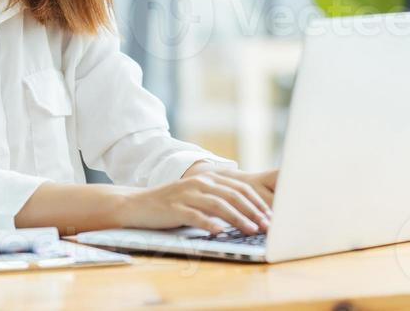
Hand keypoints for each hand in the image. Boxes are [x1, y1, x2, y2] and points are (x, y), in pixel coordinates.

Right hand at [114, 168, 275, 234]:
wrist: (138, 204)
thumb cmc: (172, 204)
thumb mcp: (197, 195)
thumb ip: (218, 198)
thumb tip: (246, 212)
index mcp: (208, 178)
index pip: (240, 187)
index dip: (257, 201)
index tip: (270, 216)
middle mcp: (200, 182)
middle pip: (233, 195)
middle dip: (253, 211)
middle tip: (267, 225)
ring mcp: (187, 194)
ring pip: (218, 205)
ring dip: (238, 218)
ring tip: (251, 230)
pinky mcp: (175, 208)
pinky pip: (196, 216)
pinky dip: (209, 224)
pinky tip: (220, 232)